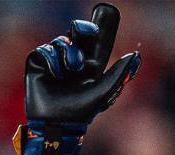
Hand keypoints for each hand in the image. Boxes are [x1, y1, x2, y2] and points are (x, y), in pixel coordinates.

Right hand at [15, 3, 139, 154]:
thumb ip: (119, 74)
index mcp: (90, 67)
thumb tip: (136, 56)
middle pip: (79, 34)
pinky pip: (46, 49)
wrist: (57, 122)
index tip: (108, 8)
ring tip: (70, 72)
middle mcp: (73, 61)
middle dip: (83, 29)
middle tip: (83, 29)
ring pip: (62, 41)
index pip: (98, 42)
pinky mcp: (38, 62)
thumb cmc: (82, 111)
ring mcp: (56, 61)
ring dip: (68, 54)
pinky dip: (52, 61)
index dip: (103, 27)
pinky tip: (53, 75)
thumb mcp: (104, 90)